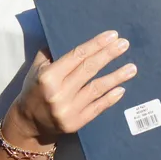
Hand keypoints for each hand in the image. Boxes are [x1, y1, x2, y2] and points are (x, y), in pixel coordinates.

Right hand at [7, 30, 136, 146]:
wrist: (28, 124)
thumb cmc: (34, 91)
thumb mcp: (36, 70)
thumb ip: (51, 54)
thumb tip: (70, 35)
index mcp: (48, 77)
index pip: (76, 56)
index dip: (96, 45)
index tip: (112, 35)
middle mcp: (58, 93)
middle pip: (89, 69)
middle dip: (109, 55)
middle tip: (124, 44)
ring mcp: (68, 110)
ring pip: (96, 89)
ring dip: (116, 77)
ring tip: (132, 68)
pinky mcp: (76, 123)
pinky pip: (97, 108)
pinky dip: (110, 98)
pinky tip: (121, 89)